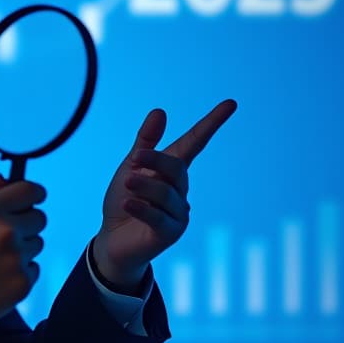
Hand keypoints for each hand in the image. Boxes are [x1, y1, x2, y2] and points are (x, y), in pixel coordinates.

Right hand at [0, 175, 46, 330]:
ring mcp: (16, 259)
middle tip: (4, 237)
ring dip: (23, 249)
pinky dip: (21, 271)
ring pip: (37, 244)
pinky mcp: (23, 283)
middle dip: (26, 224)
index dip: (35, 194)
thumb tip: (8, 179)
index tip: (34, 199)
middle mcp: (5, 232)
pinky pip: (34, 268)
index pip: (31, 191)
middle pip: (40, 218)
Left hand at [93, 100, 237, 288]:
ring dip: (143, 186)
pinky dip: (142, 208)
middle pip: (176, 168)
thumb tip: (160, 110)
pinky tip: (128, 205)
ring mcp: (179, 213)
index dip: (211, 123)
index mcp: (172, 171)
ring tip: (127, 184)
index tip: (231, 103)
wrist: (112, 239)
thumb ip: (145, 143)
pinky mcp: (170, 233)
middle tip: (133, 159)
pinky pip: (158, 216)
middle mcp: (181, 191)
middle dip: (154, 160)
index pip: (195, 142)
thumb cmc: (124, 199)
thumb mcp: (130, 167)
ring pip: (165, 193)